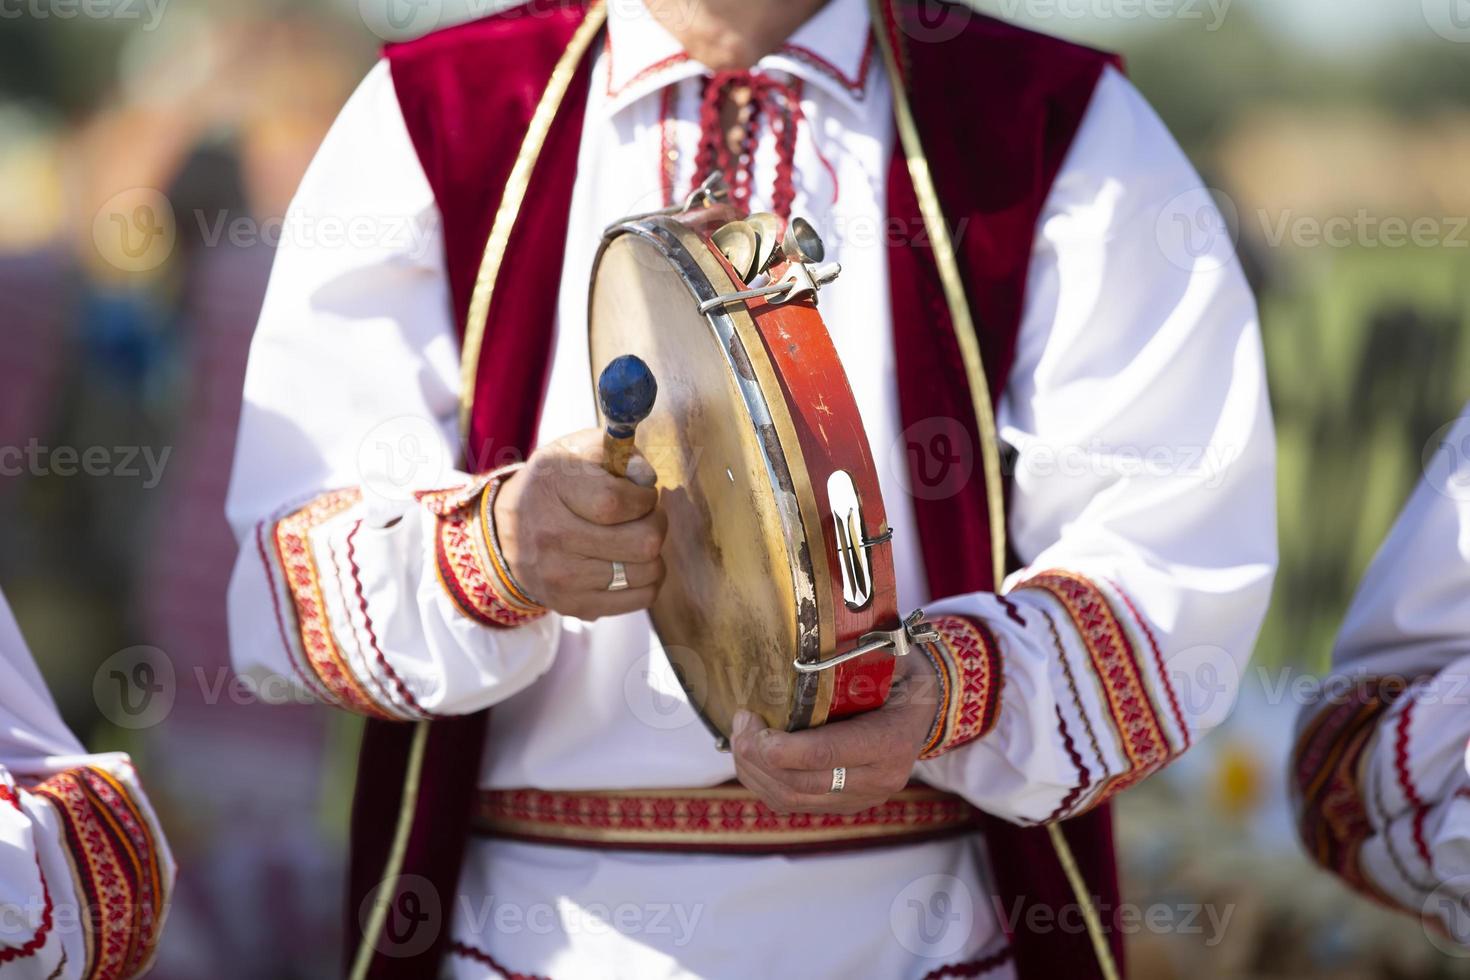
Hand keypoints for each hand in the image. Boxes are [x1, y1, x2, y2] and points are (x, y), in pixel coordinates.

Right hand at [493, 428, 665, 620]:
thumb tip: (645, 477)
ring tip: (635, 539)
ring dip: (653, 553)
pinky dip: (647, 581)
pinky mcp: (574, 605)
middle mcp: (552, 536)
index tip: (643, 493)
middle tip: (645, 516)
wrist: (508, 533)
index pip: (616, 502)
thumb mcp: (577, 451)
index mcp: (552, 488)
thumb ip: (618, 453)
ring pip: (648, 572)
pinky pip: (641, 598)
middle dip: (656, 524)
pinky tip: (631, 563)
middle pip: (642, 542)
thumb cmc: (556, 485)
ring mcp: (562, 577)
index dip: (644, 497)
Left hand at [730, 651, 941, 814]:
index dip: (779, 747)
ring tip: (741, 735)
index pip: (826, 755)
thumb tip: (806, 637)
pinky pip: (792, 804)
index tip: (752, 721)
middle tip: (741, 720)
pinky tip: (752, 755)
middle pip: (800, 782)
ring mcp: (862, 798)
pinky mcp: (845, 804)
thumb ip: (854, 653)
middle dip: (756, 755)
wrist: (925, 707)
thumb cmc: (900, 674)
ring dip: (753, 771)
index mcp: (891, 741)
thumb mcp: (889, 656)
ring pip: (790, 799)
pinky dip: (763, 782)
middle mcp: (879, 779)